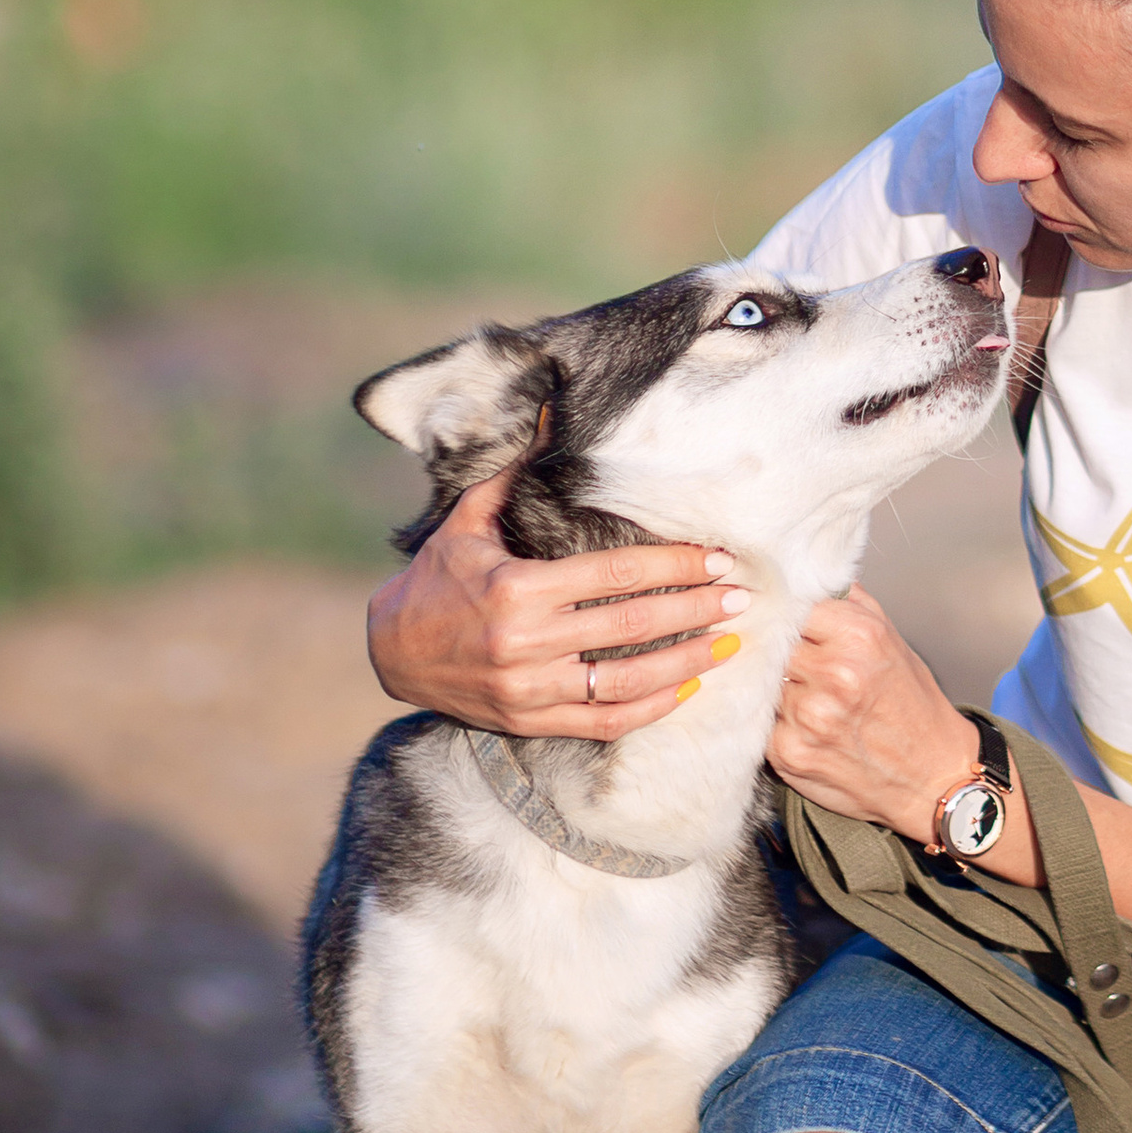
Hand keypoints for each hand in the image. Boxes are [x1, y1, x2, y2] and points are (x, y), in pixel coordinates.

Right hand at [366, 471, 744, 739]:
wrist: (390, 652)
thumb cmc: (436, 578)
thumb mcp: (468, 520)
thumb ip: (516, 472)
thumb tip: (553, 411)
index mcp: (516, 588)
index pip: (615, 574)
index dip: (674, 566)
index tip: (718, 559)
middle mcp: (526, 642)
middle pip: (631, 625)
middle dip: (695, 610)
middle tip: (741, 598)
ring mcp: (530, 689)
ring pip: (626, 681)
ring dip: (686, 663)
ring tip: (728, 646)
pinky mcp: (530, 721)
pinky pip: (604, 721)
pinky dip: (650, 708)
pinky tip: (686, 688)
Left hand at [768, 590, 1037, 881]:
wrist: (932, 777)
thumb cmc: (913, 709)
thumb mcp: (892, 641)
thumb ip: (850, 605)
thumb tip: (811, 574)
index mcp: (859, 637)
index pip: (792, 606)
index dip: (786, 616)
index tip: (783, 623)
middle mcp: (834, 674)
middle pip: (772, 644)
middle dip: (777, 652)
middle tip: (791, 663)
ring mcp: (809, 716)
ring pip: (762, 683)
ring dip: (774, 689)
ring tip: (805, 699)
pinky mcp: (789, 753)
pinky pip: (760, 722)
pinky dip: (773, 723)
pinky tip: (801, 727)